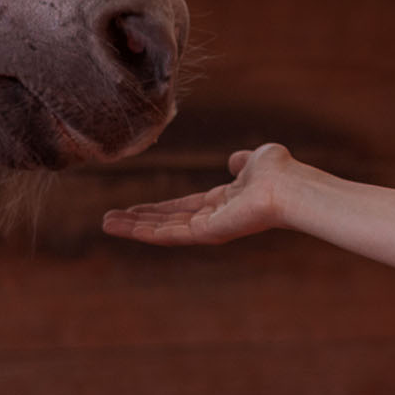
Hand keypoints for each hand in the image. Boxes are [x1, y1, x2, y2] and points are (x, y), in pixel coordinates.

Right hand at [102, 143, 297, 245]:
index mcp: (224, 201)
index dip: (158, 208)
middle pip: (168, 221)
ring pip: (163, 230)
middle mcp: (213, 218)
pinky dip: (142, 231)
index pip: (184, 206)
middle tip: (110, 219)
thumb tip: (235, 160)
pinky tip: (121, 226)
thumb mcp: (255, 160)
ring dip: (133, 227)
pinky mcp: (205, 233)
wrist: (288, 185)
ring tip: (106, 224)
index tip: (135, 207)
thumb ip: (242, 163)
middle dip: (139, 220)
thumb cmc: (279, 172)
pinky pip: (168, 234)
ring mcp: (208, 229)